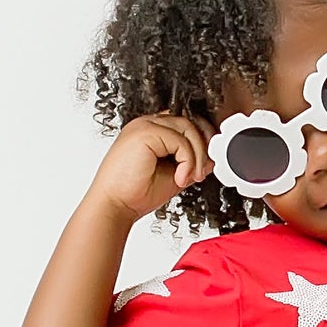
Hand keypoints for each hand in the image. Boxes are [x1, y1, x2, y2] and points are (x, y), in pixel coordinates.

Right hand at [90, 111, 212, 222]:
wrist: (115, 205)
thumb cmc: (135, 194)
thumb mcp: (174, 175)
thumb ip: (191, 163)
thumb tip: (211, 158)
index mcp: (151, 132)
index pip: (184, 123)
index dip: (200, 140)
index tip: (204, 165)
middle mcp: (147, 125)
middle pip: (189, 121)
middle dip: (203, 147)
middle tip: (200, 172)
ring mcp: (145, 126)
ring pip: (188, 128)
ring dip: (197, 156)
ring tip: (188, 178)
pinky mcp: (145, 133)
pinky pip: (180, 141)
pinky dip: (187, 161)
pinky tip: (179, 178)